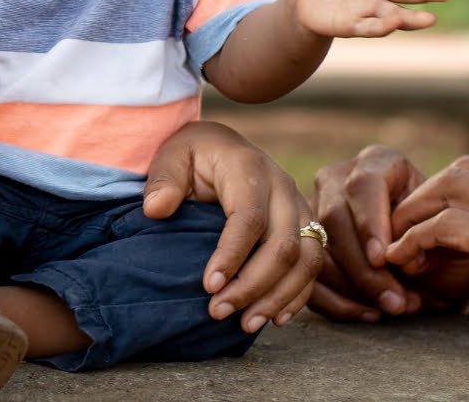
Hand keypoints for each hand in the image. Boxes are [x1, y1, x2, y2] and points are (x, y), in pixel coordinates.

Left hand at [143, 121, 323, 331]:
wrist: (221, 145)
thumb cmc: (193, 154)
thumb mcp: (170, 156)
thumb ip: (163, 180)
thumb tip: (155, 209)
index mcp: (249, 168)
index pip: (249, 217)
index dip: (232, 254)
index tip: (208, 286)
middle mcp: (282, 187)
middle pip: (282, 245)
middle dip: (252, 285)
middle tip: (218, 311)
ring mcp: (299, 208)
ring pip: (306, 260)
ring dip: (278, 297)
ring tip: (246, 324)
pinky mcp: (306, 227)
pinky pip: (313, 266)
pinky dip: (297, 294)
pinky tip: (274, 318)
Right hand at [309, 144, 468, 321]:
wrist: (438, 262)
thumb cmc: (446, 241)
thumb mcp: (450, 234)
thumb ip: (428, 236)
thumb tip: (399, 260)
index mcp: (379, 163)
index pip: (362, 185)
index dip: (370, 222)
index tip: (384, 259)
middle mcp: (340, 179)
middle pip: (333, 218)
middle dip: (363, 267)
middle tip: (395, 302)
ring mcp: (318, 210)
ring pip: (318, 249)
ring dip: (354, 288)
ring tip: (392, 310)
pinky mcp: (307, 245)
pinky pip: (308, 275)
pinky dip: (337, 302)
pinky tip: (368, 315)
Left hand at [386, 155, 468, 346]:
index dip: (455, 191)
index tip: (435, 216)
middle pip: (464, 170)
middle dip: (427, 194)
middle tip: (405, 223)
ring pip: (447, 187)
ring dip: (414, 212)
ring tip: (395, 239)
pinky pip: (445, 225)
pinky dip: (415, 238)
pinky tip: (405, 257)